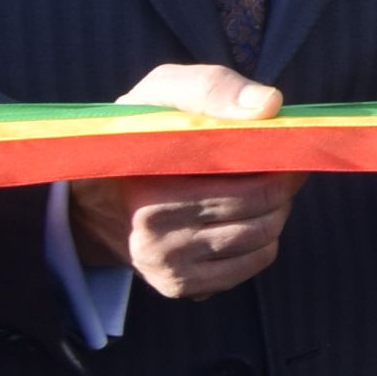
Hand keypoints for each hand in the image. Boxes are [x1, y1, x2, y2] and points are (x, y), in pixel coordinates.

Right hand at [67, 66, 301, 300]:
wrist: (91, 192)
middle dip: (283, 184)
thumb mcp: (161, 94)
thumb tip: (269, 106)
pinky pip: (250, 266)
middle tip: (281, 162)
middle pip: (263, 212)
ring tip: (259, 186)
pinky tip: (242, 217)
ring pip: (263, 241)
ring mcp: (166, 266)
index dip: (280, 162)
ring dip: (277, 211)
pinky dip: (261, 241)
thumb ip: (212, 89)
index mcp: (151, 189)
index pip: (250, 185)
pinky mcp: (178, 286)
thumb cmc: (138, 132)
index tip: (286, 143)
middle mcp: (155, 236)